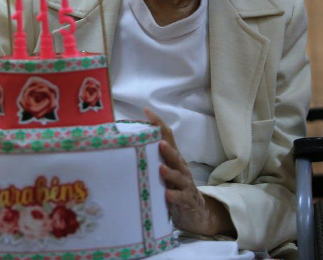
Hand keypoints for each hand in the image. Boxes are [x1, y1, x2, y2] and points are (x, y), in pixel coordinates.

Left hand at [145, 108, 235, 236]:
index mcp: (173, 158)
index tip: (146, 111)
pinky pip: (181, 197)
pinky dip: (174, 196)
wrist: (195, 211)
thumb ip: (151, 157)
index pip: (166, 137)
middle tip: (159, 142)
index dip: (158, 123)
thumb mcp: (164, 169)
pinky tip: (167, 194)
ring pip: (179, 175)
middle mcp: (180, 167)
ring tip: (161, 168)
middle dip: (167, 148)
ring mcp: (185, 184)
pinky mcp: (187, 200)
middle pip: (175, 155)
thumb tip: (127, 142)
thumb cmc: (173, 185)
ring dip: (170, 171)